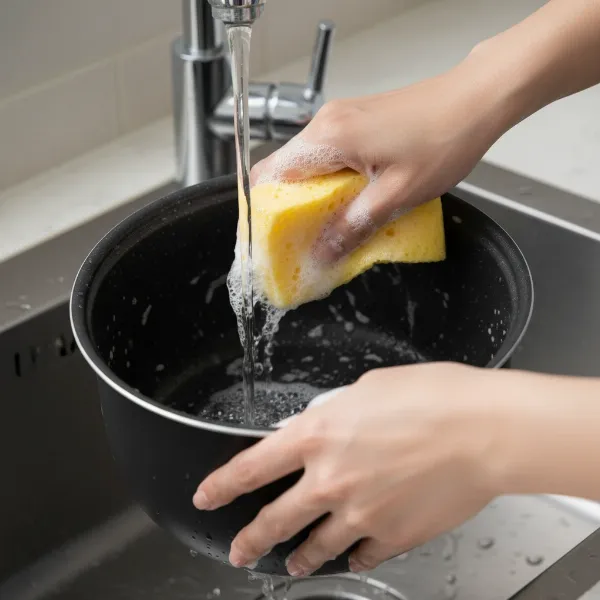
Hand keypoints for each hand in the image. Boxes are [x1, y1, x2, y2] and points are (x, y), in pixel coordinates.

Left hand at [194, 363, 519, 575]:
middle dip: (250, 539)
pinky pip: (361, 556)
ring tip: (291, 567)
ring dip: (299, 559)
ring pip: (315, 547)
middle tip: (239, 550)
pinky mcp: (392, 537)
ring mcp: (359, 514)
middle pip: (274, 520)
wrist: (482, 430)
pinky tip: (350, 558)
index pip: (251, 466)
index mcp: (317, 436)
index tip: (206, 497)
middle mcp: (329, 480)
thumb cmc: (432, 396)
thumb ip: (335, 415)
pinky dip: (352, 557)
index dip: (221, 485)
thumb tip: (324, 429)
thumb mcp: (367, 389)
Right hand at [250, 54, 514, 262]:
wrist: (477, 99)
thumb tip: (323, 254)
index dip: (266, 213)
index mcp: (328, 137)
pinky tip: (350, 202)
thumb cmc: (445, 139)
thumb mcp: (396, 195)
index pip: (270, 177)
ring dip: (313, 198)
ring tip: (329, 228)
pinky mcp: (356, 121)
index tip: (275, 241)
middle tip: (305, 242)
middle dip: (290, 210)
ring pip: (307, 166)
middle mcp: (326, 123)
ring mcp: (340, 119)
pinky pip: (328, 157)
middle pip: (285, 172)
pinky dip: (331, 183)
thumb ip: (353, 227)